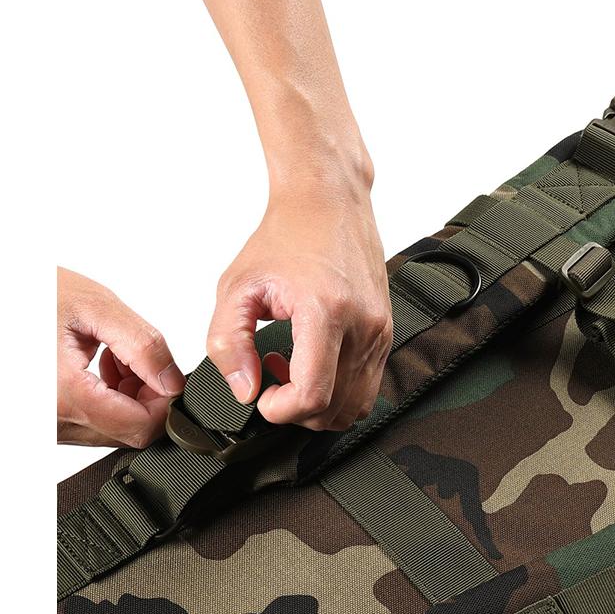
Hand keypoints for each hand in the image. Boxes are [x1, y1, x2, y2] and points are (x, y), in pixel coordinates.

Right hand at [57, 267, 185, 446]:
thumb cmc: (29, 293)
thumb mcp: (95, 307)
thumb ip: (144, 346)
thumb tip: (173, 381)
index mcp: (62, 396)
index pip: (141, 426)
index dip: (165, 400)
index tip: (165, 373)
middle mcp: (50, 421)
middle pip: (128, 432)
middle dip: (146, 396)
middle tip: (134, 358)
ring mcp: (45, 426)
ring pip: (111, 430)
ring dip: (126, 398)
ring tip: (113, 358)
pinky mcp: (44, 421)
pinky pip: (89, 424)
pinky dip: (105, 400)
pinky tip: (97, 368)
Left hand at [206, 182, 392, 430]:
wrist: (329, 203)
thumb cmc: (286, 236)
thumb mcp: (236, 287)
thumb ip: (228, 344)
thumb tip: (245, 390)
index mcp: (326, 312)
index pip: (312, 395)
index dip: (280, 410)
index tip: (261, 394)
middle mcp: (363, 327)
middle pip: (335, 410)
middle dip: (296, 410)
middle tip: (271, 377)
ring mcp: (380, 333)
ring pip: (355, 407)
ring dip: (319, 404)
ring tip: (293, 370)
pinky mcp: (386, 334)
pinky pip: (366, 387)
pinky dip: (337, 390)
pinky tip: (313, 362)